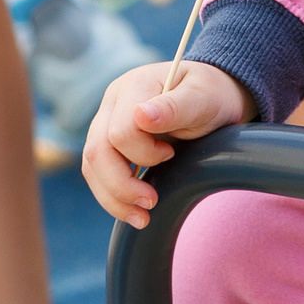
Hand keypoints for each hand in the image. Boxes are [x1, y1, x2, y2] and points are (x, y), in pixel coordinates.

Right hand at [82, 61, 254, 227]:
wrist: (211, 97)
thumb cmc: (210, 95)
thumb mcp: (203, 98)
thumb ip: (174, 107)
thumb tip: (141, 116)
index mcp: (135, 85)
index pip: (121, 131)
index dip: (144, 153)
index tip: (171, 154)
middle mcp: (114, 102)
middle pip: (97, 151)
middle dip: (121, 185)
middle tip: (151, 203)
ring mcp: (107, 122)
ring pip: (92, 167)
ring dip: (113, 198)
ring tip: (142, 218)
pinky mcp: (109, 143)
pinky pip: (98, 174)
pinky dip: (113, 197)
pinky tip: (133, 211)